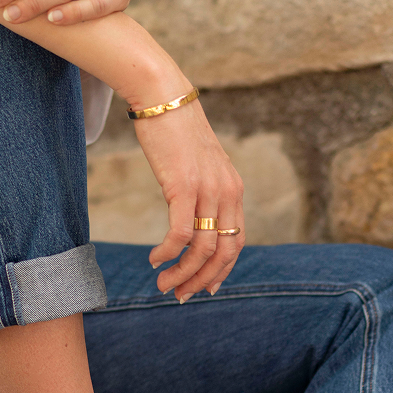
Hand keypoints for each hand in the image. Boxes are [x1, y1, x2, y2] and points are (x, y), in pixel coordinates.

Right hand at [133, 96, 244, 301]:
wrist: (163, 97)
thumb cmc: (175, 131)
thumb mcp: (198, 165)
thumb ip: (202, 190)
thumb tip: (192, 214)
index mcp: (233, 189)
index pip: (236, 240)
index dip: (222, 269)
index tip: (204, 287)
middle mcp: (227, 192)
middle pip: (223, 251)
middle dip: (202, 279)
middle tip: (180, 294)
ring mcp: (207, 189)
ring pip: (203, 248)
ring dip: (183, 273)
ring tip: (163, 284)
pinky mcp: (184, 186)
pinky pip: (181, 233)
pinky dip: (169, 252)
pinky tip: (155, 258)